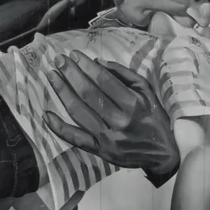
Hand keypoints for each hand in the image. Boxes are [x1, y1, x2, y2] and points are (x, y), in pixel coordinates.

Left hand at [42, 51, 179, 178]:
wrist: (163, 154)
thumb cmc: (155, 119)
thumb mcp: (148, 92)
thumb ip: (125, 75)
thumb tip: (98, 62)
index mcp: (133, 104)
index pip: (104, 81)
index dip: (86, 66)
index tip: (74, 55)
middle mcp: (119, 121)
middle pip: (88, 94)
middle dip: (71, 74)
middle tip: (58, 60)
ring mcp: (108, 138)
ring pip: (79, 112)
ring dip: (62, 92)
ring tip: (52, 77)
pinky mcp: (100, 151)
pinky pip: (75, 138)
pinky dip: (59, 127)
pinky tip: (46, 115)